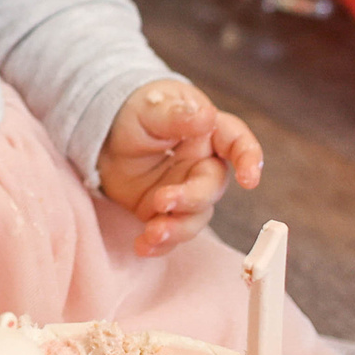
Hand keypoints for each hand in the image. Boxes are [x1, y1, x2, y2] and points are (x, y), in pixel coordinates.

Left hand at [95, 78, 261, 258]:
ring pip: (194, 217)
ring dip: (176, 229)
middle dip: (191, 199)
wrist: (104, 136)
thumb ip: (177, 114)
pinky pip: (170, 232)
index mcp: (208, 133)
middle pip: (211, 188)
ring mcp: (186, 191)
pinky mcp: (165, 212)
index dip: (248, 159)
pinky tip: (143, 245)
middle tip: (162, 200)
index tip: (249, 179)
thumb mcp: (151, 108)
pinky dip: (159, 243)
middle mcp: (202, 165)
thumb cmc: (136, 113)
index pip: (237, 142)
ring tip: (152, 233)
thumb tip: (206, 115)